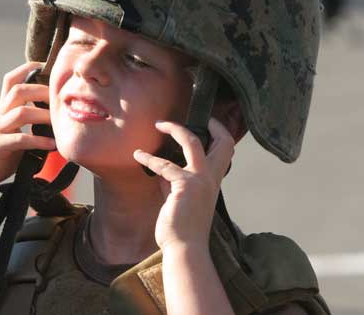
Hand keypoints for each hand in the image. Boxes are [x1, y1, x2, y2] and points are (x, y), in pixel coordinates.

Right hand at [0, 62, 55, 199]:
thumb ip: (30, 127)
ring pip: (20, 112)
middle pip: (18, 90)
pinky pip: (20, 140)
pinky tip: (53, 146)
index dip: (28, 68)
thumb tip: (57, 125)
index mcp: (3, 110)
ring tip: (59, 123)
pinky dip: (38, 141)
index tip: (47, 66)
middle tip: (61, 98)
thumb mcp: (14, 136)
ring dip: (43, 115)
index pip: (11, 80)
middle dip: (41, 89)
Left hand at [133, 118, 234, 250]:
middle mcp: (211, 178)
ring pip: (192, 142)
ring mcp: (200, 180)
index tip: (207, 121)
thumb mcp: (179, 198)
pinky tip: (138, 155)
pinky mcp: (184, 186)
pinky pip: (164, 165)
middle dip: (211, 123)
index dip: (219, 132)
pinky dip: (149, 158)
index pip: (225, 151)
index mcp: (213, 181)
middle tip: (197, 115)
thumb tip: (161, 167)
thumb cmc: (182, 226)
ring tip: (158, 124)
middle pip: (222, 142)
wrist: (184, 247)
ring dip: (174, 129)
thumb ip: (173, 182)